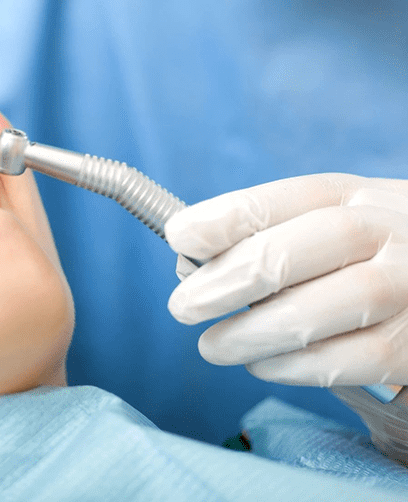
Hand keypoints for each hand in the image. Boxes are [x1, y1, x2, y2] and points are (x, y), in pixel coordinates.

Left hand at [164, 173, 407, 386]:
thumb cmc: (371, 250)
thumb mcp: (331, 219)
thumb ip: (268, 234)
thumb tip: (188, 263)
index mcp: (349, 195)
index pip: (276, 200)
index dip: (220, 219)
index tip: (178, 237)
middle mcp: (383, 232)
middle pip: (291, 253)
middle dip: (224, 283)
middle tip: (182, 307)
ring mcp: (406, 286)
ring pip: (318, 311)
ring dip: (251, 334)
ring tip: (213, 346)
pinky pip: (349, 360)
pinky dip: (293, 368)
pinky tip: (262, 366)